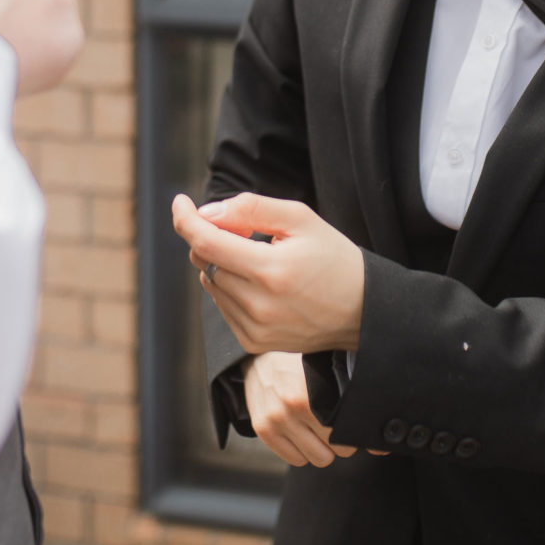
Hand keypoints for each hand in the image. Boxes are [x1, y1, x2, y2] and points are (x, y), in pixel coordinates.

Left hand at [171, 193, 364, 353]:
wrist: (363, 311)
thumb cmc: (333, 258)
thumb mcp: (301, 219)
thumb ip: (251, 208)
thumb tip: (207, 213)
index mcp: (270, 270)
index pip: (206, 242)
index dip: (186, 219)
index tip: (181, 202)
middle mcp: (258, 305)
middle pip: (204, 261)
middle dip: (213, 237)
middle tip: (245, 229)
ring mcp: (254, 329)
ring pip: (210, 283)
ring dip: (222, 263)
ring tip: (260, 258)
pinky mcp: (253, 342)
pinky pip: (222, 305)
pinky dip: (230, 287)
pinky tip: (260, 283)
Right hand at [242, 352, 356, 467]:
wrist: (259, 354)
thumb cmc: (300, 361)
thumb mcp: (326, 368)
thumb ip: (350, 393)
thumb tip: (381, 443)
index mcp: (308, 396)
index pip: (341, 436)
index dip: (351, 433)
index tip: (350, 425)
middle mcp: (289, 410)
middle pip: (331, 453)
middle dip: (336, 443)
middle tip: (333, 426)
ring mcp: (274, 422)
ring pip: (315, 460)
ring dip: (320, 448)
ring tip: (317, 428)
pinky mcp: (263, 430)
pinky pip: (295, 459)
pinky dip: (302, 451)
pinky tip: (302, 431)